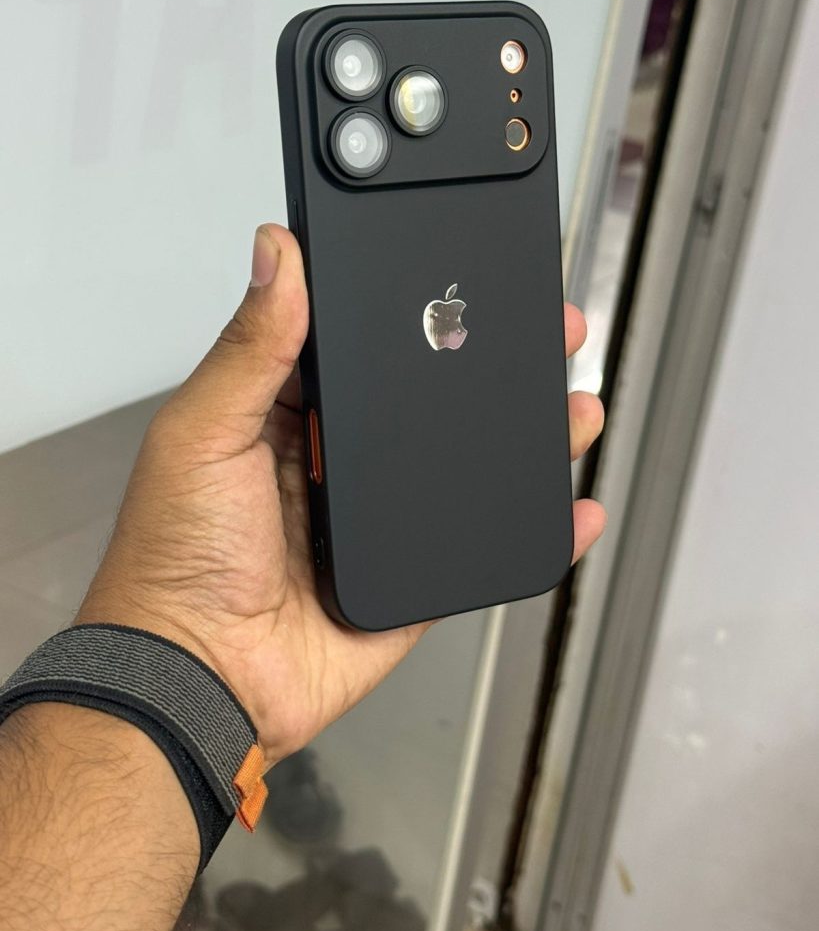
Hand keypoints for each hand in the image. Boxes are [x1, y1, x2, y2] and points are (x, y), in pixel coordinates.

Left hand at [77, 225, 605, 766]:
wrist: (202, 679)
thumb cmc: (176, 559)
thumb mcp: (204, 432)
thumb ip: (249, 347)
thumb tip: (276, 251)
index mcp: (288, 419)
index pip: (364, 348)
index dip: (415, 314)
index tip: (463, 280)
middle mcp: (338, 465)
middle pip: (426, 404)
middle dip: (487, 368)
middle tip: (543, 332)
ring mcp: (378, 524)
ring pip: (462, 467)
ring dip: (520, 436)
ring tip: (571, 403)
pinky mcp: (409, 579)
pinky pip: (476, 545)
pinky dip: (528, 527)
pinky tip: (569, 505)